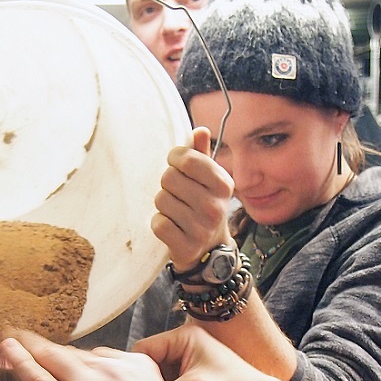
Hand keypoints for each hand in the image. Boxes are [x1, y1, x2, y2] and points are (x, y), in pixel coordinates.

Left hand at [0, 332, 201, 380]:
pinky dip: (19, 362)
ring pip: (52, 359)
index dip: (78, 363)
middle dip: (48, 349)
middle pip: (72, 354)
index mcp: (137, 366)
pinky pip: (38, 378)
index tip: (68, 364)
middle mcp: (112, 370)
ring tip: (11, 342)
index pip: (99, 357)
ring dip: (29, 348)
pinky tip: (8, 352)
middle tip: (27, 340)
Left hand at [153, 127, 235, 271]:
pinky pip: (158, 223)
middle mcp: (215, 206)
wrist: (209, 249)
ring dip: (163, 205)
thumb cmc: (204, 205)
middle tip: (179, 195)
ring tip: (176, 212)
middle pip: (169, 178)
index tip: (177, 167)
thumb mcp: (208, 180)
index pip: (186, 158)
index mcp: (223, 184)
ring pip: (161, 199)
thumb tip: (201, 130)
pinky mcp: (185, 247)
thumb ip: (202, 154)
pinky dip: (159, 224)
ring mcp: (201, 229)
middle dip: (168, 184)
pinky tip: (172, 227)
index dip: (175, 159)